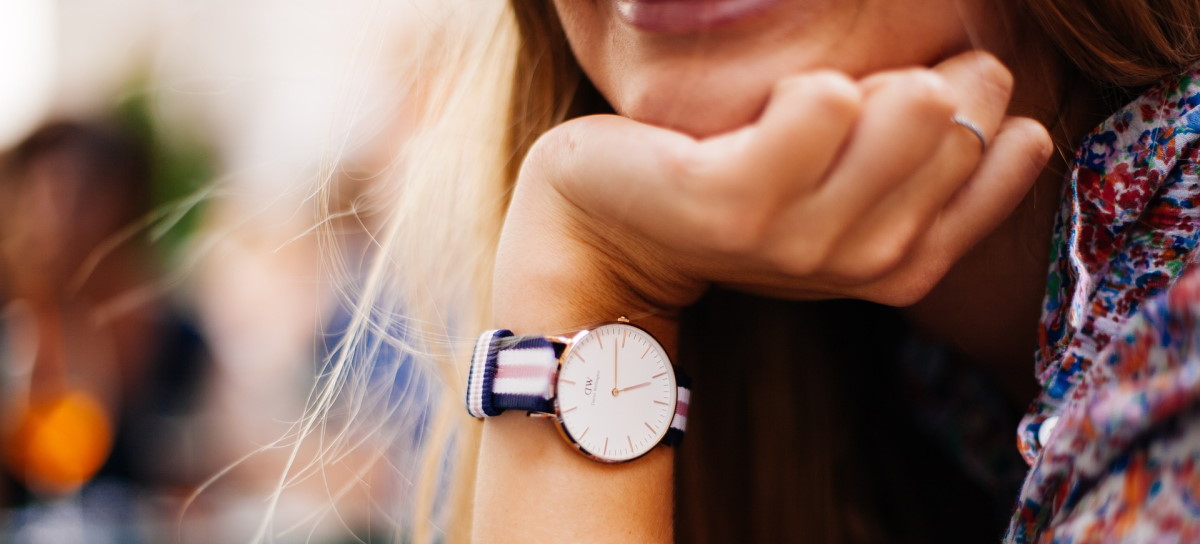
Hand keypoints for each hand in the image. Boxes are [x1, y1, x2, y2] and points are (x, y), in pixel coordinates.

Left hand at [498, 51, 1052, 319]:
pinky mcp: (735, 203)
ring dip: (862, 77)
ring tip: (801, 102)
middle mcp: (863, 260)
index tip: (916, 91)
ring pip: (911, 107)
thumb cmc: (730, 195)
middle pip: (959, 120)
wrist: (608, 229)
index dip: (982, 99)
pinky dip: (798, 84)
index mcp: (903, 264)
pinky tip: (760, 109)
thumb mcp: (840, 201)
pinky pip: (822, 101)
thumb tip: (1013, 121)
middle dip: (919, 75)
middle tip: (840, 97)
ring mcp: (799, 240)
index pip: (1008, 155)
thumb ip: (922, 177)